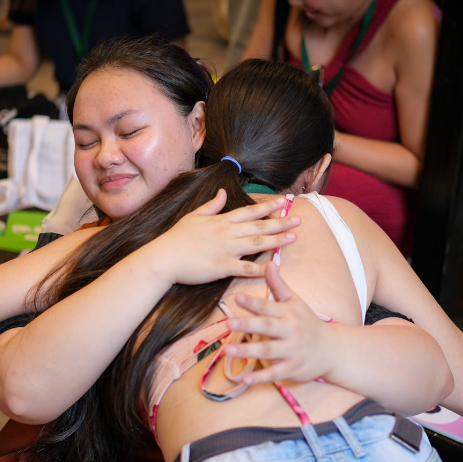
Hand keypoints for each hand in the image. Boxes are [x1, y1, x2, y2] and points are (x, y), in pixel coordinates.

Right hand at [150, 190, 301, 285]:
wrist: (164, 257)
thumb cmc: (177, 238)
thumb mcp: (194, 216)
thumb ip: (212, 205)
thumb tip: (224, 193)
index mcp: (222, 220)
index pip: (250, 211)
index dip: (268, 206)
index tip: (284, 202)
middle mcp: (227, 233)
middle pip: (259, 226)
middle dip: (280, 222)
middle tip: (298, 220)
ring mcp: (226, 249)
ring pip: (257, 243)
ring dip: (277, 240)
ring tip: (293, 237)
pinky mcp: (222, 267)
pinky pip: (245, 268)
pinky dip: (261, 268)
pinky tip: (274, 268)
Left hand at [224, 262, 334, 384]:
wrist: (332, 349)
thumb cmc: (307, 322)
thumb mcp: (294, 302)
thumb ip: (278, 285)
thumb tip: (268, 262)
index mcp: (288, 313)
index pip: (269, 306)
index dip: (253, 303)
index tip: (237, 298)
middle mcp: (291, 331)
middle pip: (268, 327)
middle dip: (249, 325)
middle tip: (229, 323)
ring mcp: (292, 351)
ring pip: (269, 351)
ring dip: (248, 351)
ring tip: (228, 351)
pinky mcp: (292, 368)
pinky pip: (275, 373)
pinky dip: (260, 378)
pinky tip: (244, 380)